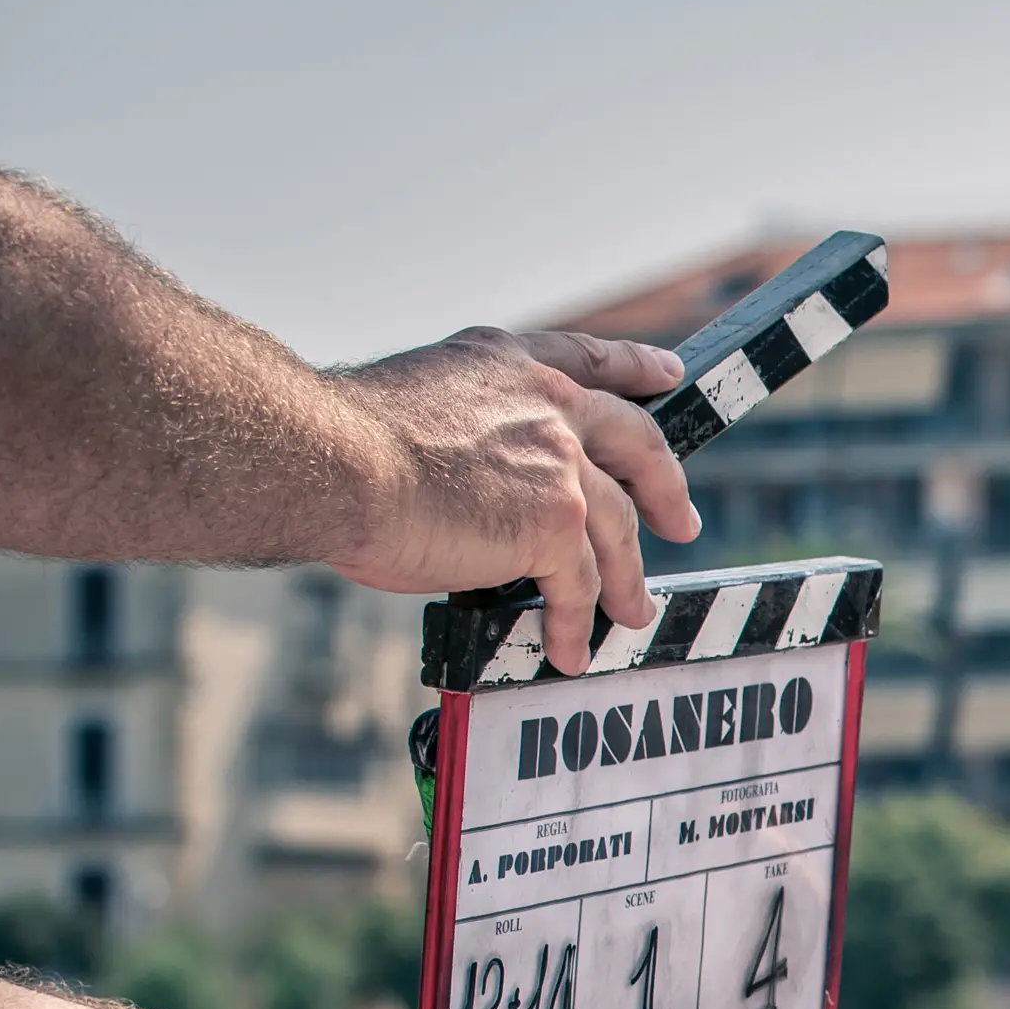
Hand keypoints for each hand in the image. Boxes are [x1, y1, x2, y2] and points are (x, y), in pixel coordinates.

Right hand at [324, 328, 702, 673]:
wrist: (328, 462)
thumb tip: (471, 478)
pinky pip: (578, 586)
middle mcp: (545, 405)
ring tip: (630, 612)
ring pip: (616, 530)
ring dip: (624, 580)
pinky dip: (572, 623)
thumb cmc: (341, 441)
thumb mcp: (418, 402)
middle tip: (681, 521)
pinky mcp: (555, 525)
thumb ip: (466, 426)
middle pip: (636, 443)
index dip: (635, 368)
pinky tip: (566, 648)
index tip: (666, 375)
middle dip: (665, 486)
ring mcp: (558, 465)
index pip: (590, 360)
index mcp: (506, 364)